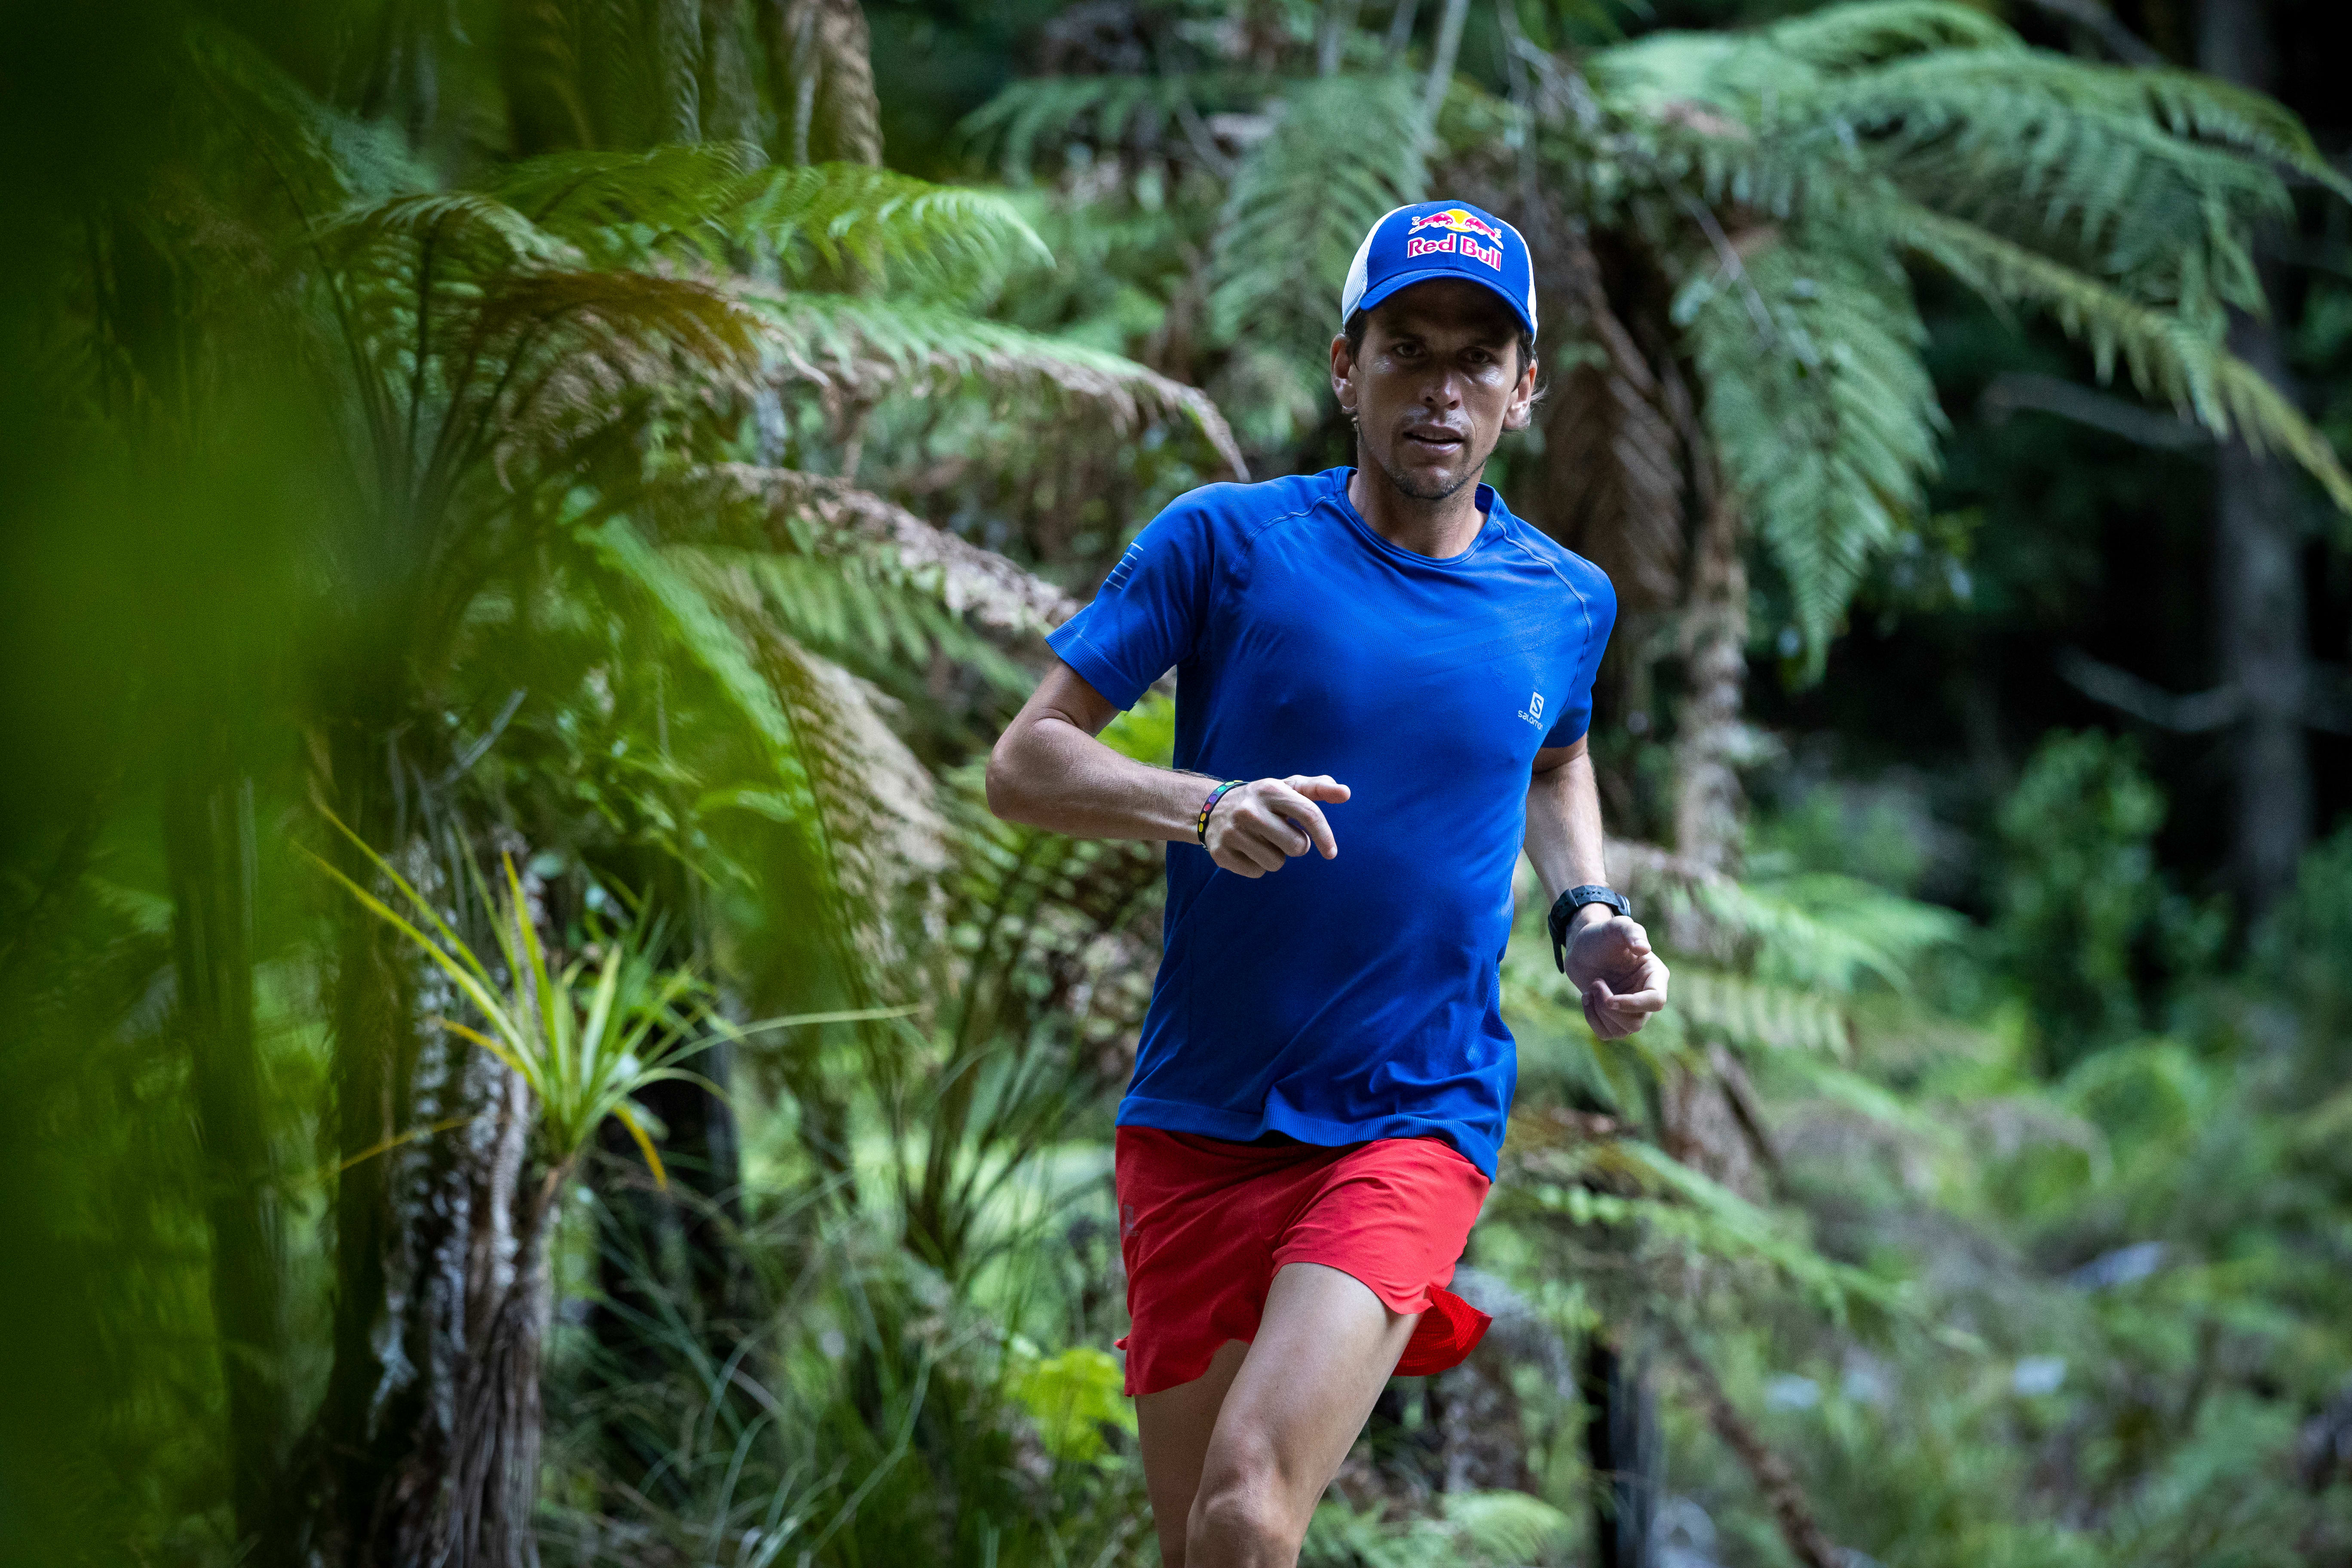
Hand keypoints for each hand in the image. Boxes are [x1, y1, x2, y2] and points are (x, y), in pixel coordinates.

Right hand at [1204, 775, 1350, 877]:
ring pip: (1276, 863)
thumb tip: (1345, 793)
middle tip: (1283, 835)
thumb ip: (1317, 788)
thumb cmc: (1262, 800)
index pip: (1309, 814)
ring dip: (1276, 856)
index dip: (1325, 835)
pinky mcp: (1221, 853)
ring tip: (1263, 840)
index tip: (1331, 852)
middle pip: (1297, 846)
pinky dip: (1257, 865)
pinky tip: (1248, 849)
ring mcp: (1233, 832)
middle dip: (1297, 845)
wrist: (1211, 808)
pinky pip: (1257, 872)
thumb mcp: (1286, 788)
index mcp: (1270, 789)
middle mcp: (1249, 809)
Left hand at [1564, 912, 1668, 1039]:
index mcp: (1655, 976)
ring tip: (1590, 990)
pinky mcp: (1614, 1017)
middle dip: (1610, 1008)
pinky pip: (1607, 1033)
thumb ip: (1631, 931)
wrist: (1582, 947)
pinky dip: (1592, 1020)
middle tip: (1595, 984)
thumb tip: (1643, 948)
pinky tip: (1587, 999)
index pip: (1656, 1001)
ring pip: (1623, 1031)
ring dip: (1599, 1013)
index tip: (1609, 999)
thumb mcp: (1616, 926)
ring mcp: (1632, 1009)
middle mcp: (1647, 995)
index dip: (1634, 1004)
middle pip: (1637, 1022)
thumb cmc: (1602, 936)